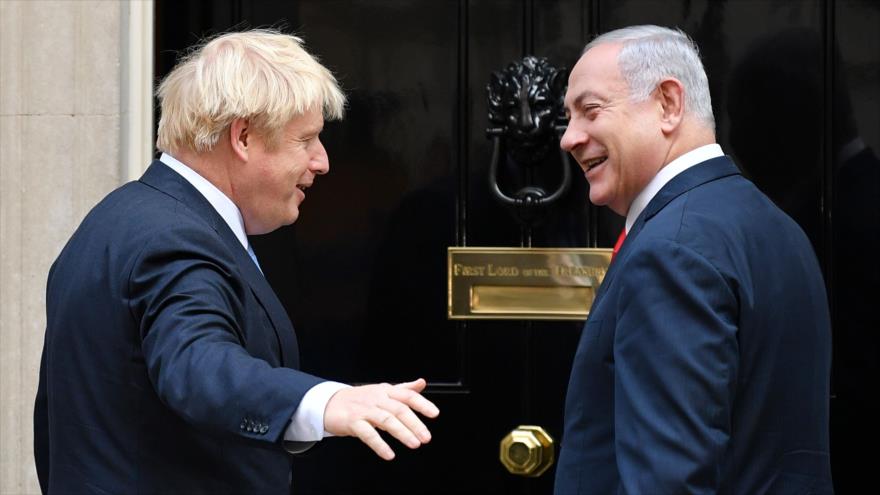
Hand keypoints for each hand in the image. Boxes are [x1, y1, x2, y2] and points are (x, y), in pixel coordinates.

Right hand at [323, 378, 439, 459]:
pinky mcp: (353, 422)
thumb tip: (421, 383)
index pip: (407, 395)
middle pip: (399, 409)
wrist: (329, 403)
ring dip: (402, 433)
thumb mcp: (382, 391)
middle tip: (426, 437)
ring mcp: (364, 410)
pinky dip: (380, 445)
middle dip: (415, 424)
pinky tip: (389, 454)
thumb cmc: (359, 399)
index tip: (434, 414)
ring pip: (387, 420)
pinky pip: (368, 434)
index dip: (422, 404)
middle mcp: (376, 398)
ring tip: (414, 444)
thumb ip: (403, 389)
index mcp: (386, 391)